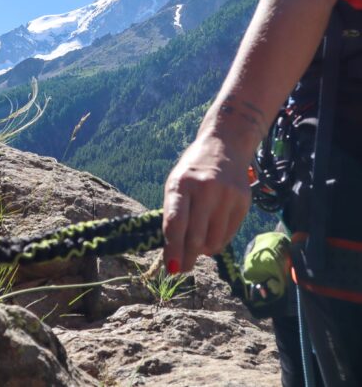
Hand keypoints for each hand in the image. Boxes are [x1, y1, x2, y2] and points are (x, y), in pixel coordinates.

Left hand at [163, 136, 250, 272]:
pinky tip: (211, 237)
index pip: (176, 222)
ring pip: (214, 241)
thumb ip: (174, 214)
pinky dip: (218, 242)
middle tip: (181, 268)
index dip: (173, 248)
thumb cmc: (194, 170)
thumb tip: (175, 254)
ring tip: (197, 249)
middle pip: (195, 236)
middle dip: (187, 258)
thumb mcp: (177, 183)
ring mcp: (227, 195)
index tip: (171, 268)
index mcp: (182, 183)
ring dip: (203, 251)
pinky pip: (228, 235)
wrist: (225, 146)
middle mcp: (205, 188)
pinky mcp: (243, 201)